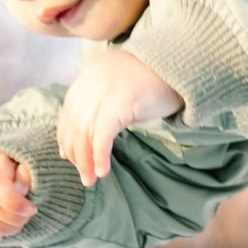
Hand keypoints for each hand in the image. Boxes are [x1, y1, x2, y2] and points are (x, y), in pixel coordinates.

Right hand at [0, 150, 36, 245]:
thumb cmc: (17, 172)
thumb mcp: (26, 166)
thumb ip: (26, 172)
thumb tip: (23, 173)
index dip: (16, 204)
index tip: (32, 209)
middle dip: (17, 218)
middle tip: (27, 214)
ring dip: (9, 229)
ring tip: (18, 221)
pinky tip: (4, 229)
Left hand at [56, 41, 183, 185]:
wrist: (182, 68)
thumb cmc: (154, 83)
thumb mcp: (120, 89)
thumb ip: (102, 103)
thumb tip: (86, 136)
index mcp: (90, 73)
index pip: (69, 109)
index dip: (65, 134)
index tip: (67, 155)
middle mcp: (92, 79)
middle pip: (74, 122)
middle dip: (75, 152)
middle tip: (81, 174)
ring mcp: (105, 90)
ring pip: (85, 131)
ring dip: (85, 159)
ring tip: (89, 179)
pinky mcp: (120, 103)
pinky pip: (102, 135)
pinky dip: (99, 155)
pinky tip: (102, 170)